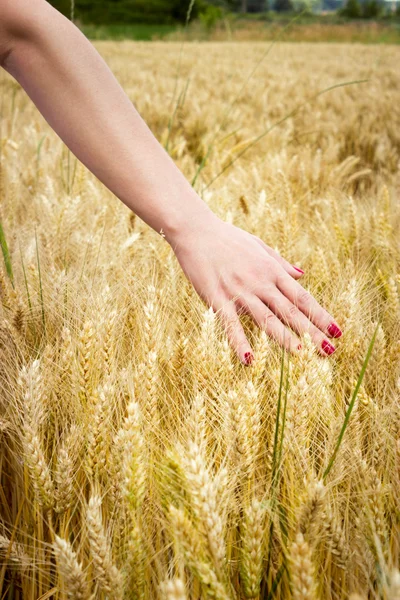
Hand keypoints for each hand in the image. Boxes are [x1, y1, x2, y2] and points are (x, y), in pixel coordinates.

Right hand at [172, 216, 341, 364]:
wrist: (197, 231)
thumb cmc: (228, 238)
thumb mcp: (259, 245)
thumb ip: (281, 262)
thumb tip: (302, 273)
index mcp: (271, 270)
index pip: (302, 297)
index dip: (321, 315)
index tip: (337, 330)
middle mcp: (260, 282)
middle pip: (290, 311)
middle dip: (311, 331)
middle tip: (329, 350)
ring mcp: (240, 291)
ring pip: (266, 318)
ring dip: (285, 338)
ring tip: (302, 355)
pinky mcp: (218, 298)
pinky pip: (231, 324)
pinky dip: (240, 342)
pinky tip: (249, 359)